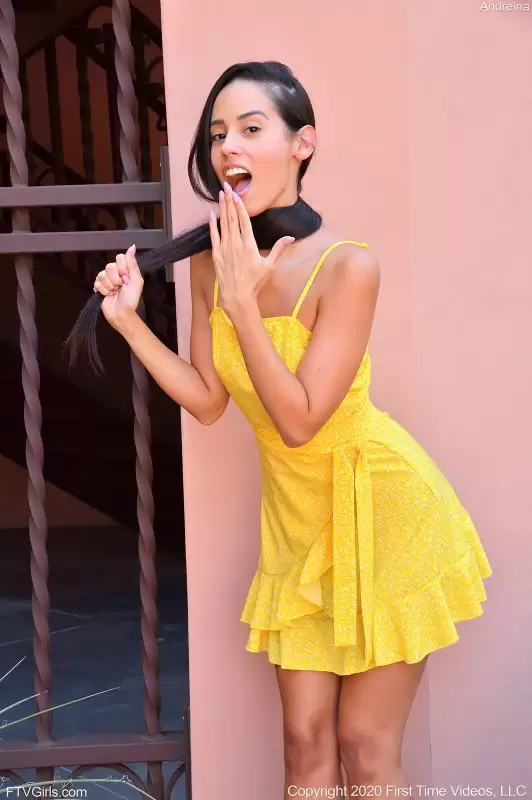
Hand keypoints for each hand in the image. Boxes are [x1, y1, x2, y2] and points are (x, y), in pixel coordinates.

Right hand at [93, 244, 142, 329]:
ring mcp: (107, 279)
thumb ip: (132, 264)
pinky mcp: (100, 286)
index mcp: (127, 270)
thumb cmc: (130, 299)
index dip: (122, 268)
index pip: (120, 258)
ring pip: (102, 274)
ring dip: (109, 286)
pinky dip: (102, 290)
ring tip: (114, 292)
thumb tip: (132, 246)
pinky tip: (108, 294)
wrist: (120, 314)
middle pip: (109, 266)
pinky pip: (96, 282)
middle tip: (120, 287)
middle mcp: (117, 273)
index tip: (126, 278)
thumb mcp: (136, 281)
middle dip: (115, 279)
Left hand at [208, 182, 294, 317]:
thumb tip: (291, 238)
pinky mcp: (217, 254)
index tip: (237, 195)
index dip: (240, 206)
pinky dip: (212, 224)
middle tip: (227, 187)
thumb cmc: (255, 282)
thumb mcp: (269, 265)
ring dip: (222, 208)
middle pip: (232, 218)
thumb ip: (278, 249)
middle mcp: (236, 243)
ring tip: (221, 194)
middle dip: (229, 201)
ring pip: (223, 224)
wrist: (237, 296)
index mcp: (249, 244)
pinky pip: (214, 235)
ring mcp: (225, 248)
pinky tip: (211, 213)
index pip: (244, 220)